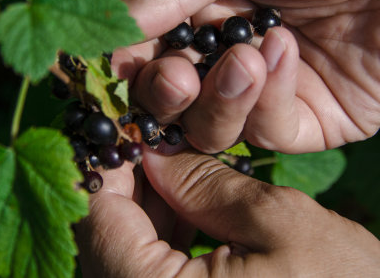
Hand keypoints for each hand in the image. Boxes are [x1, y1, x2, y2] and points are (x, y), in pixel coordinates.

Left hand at [76, 149, 379, 276]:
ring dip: (149, 210)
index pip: (96, 216)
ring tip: (184, 167)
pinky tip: (195, 210)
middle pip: (106, 237)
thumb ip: (208, 184)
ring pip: (125, 257)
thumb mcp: (283, 225)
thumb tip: (154, 150)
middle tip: (164, 138)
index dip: (109, 160)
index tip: (135, 123)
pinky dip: (166, 242)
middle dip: (131, 181)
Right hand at [114, 0, 379, 153]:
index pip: (148, 46)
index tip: (104, 71)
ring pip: (213, 127)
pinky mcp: (311, 121)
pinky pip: (268, 132)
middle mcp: (231, 52)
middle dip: (166, 92)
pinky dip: (269, 99)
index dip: (125, 62)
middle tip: (175, 74)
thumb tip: (106, 25)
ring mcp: (270, 92)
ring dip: (219, 98)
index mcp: (210, 4)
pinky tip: (289, 54)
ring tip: (248, 55)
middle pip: (174, 99)